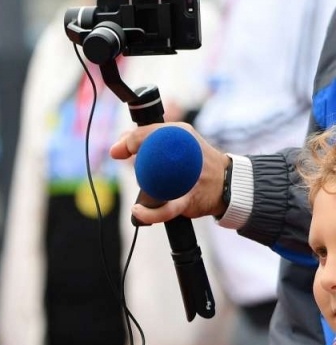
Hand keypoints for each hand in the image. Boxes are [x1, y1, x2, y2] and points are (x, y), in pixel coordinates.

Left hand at [110, 122, 229, 223]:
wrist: (227, 183)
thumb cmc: (194, 161)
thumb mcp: (174, 140)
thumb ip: (143, 139)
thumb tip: (116, 149)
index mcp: (181, 133)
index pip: (147, 132)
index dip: (128, 142)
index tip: (118, 152)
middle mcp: (187, 150)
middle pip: (149, 154)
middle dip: (137, 164)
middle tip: (138, 171)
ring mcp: (190, 176)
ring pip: (155, 181)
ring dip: (145, 186)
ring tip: (146, 188)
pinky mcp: (189, 199)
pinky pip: (165, 209)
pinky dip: (149, 212)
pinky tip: (137, 210)